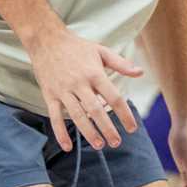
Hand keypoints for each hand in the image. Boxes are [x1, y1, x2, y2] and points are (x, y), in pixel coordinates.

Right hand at [24, 26, 142, 150]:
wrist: (45, 40)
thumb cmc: (77, 47)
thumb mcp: (101, 51)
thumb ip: (121, 64)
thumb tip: (140, 72)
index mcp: (95, 73)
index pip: (113, 97)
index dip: (124, 114)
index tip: (132, 128)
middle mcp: (79, 83)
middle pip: (96, 110)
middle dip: (107, 128)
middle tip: (116, 143)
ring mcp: (63, 90)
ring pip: (77, 115)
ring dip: (88, 132)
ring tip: (99, 145)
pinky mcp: (50, 95)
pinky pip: (55, 116)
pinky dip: (60, 133)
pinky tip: (68, 147)